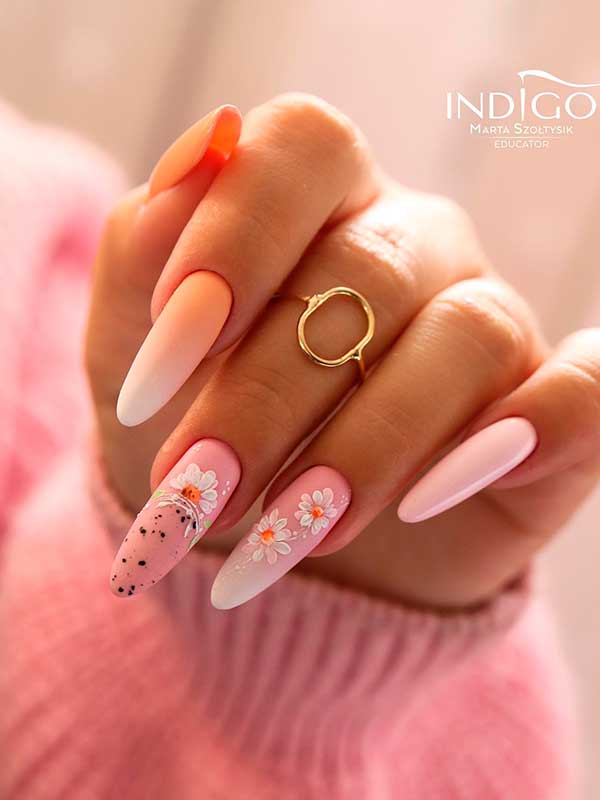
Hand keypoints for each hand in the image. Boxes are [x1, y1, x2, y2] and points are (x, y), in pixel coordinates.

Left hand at [85, 94, 599, 609]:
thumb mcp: (135, 355)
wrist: (260, 540)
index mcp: (315, 201)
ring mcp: (486, 319)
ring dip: (362, 452)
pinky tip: (428, 502)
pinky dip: (529, 434)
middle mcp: (411, 243)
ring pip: (462, 340)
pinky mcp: (546, 404)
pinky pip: (583, 389)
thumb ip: (144, 250)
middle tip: (195, 494)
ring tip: (281, 536)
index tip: (161, 365)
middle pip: (363, 273)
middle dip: (264, 398)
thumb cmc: (194, 431)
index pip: (302, 148)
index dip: (231, 241)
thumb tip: (201, 146)